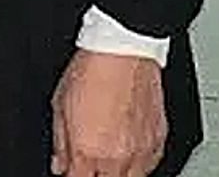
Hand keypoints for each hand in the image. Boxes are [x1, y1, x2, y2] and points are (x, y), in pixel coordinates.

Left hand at [51, 50, 166, 175]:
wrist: (124, 53)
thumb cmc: (91, 71)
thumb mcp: (60, 103)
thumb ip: (60, 141)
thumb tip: (59, 162)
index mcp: (88, 151)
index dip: (71, 174)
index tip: (69, 169)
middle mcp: (117, 159)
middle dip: (95, 174)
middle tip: (88, 162)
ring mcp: (141, 154)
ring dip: (116, 172)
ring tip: (107, 154)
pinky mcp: (159, 144)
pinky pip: (149, 166)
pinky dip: (137, 163)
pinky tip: (126, 148)